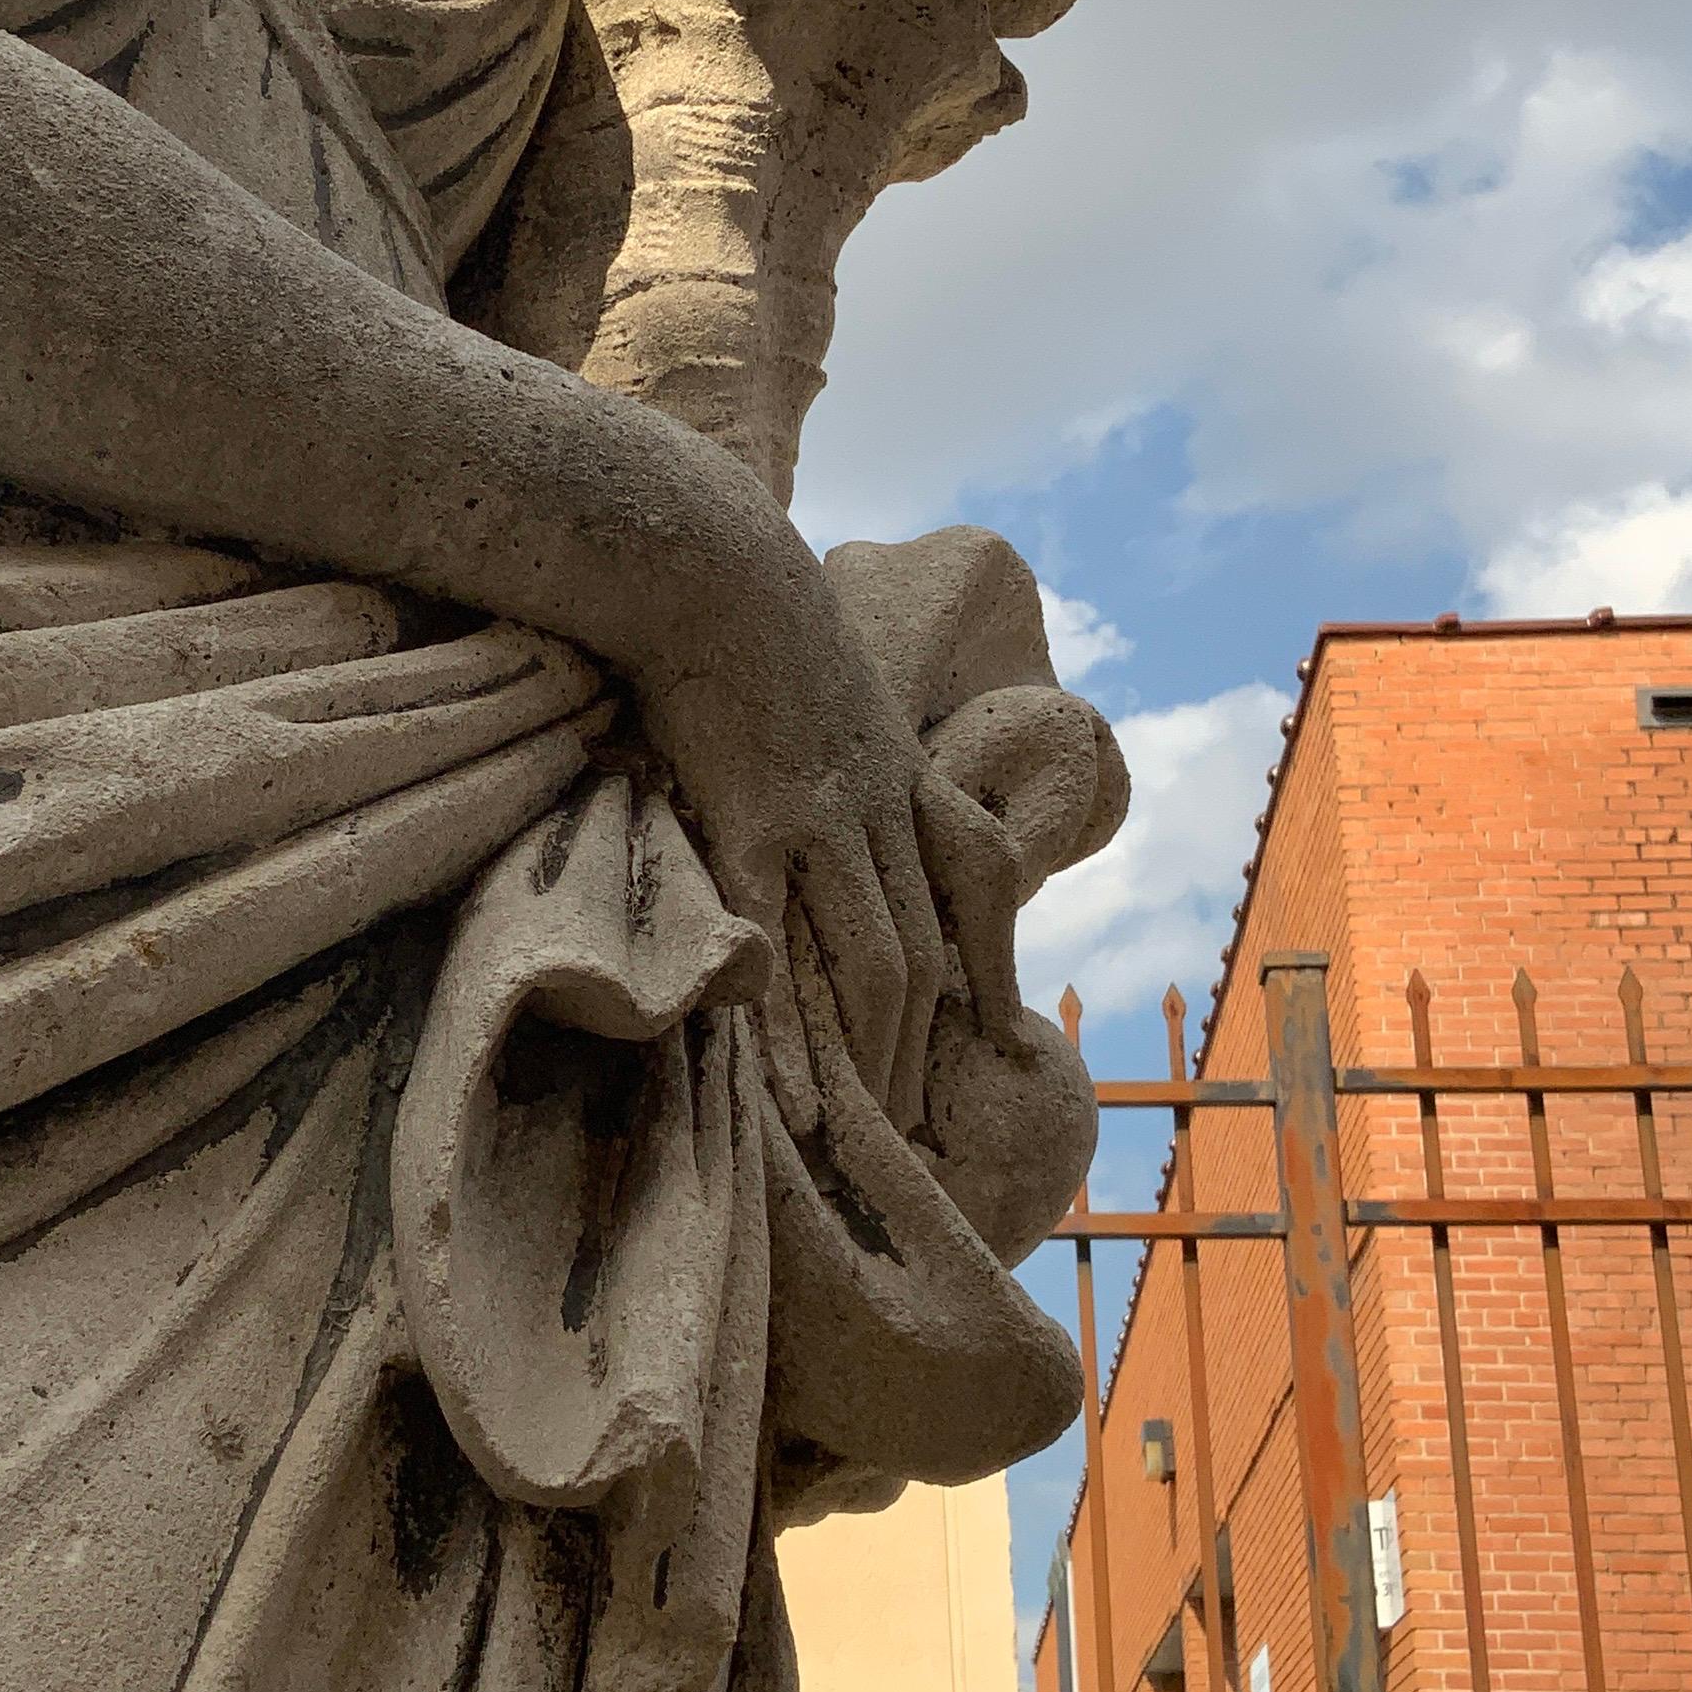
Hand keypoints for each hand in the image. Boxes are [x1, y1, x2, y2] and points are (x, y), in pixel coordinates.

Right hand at [626, 531, 948, 1138]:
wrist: (709, 559)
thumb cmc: (740, 605)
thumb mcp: (814, 673)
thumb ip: (822, 732)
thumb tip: (793, 765)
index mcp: (895, 772)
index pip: (960, 894)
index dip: (977, 974)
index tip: (982, 1042)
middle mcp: (878, 806)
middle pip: (925, 951)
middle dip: (927, 1049)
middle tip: (920, 1129)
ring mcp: (821, 816)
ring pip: (872, 961)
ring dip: (876, 1058)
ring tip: (869, 1132)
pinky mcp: (752, 820)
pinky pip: (779, 943)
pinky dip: (786, 1026)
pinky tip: (786, 1085)